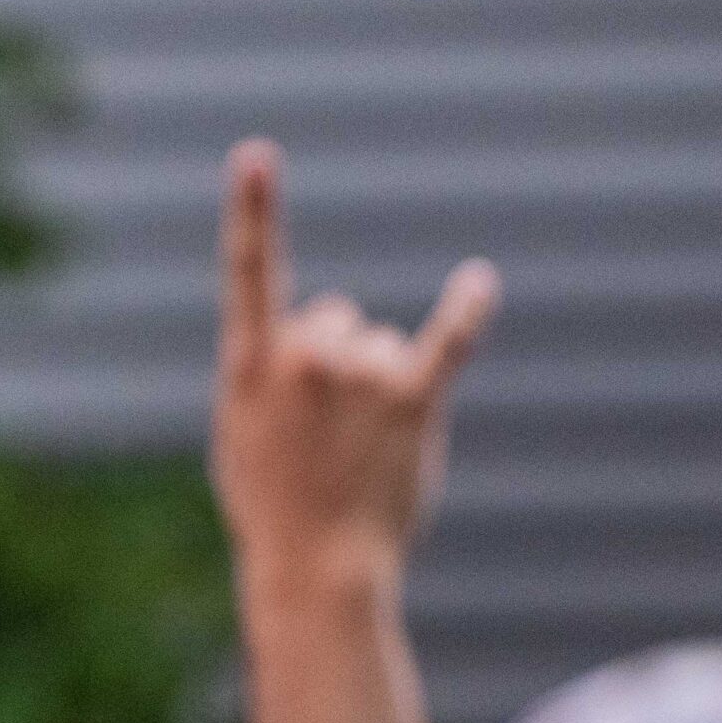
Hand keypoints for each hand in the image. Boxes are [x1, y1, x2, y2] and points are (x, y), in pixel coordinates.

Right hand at [210, 140, 498, 584]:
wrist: (316, 570)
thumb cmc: (273, 506)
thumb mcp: (243, 433)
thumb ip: (270, 374)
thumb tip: (323, 333)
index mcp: (250, 364)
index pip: (250, 272)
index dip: (253, 210)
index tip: (257, 153)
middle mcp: (306, 357)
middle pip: (334, 319)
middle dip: (333, 364)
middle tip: (321, 434)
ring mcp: (361, 377)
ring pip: (381, 345)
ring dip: (377, 389)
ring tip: (357, 450)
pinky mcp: (414, 401)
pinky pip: (447, 340)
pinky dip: (466, 309)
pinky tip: (478, 281)